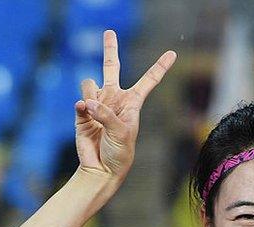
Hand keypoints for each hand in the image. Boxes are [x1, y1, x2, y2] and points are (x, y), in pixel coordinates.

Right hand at [74, 30, 175, 183]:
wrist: (101, 168)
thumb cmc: (120, 153)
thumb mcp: (122, 133)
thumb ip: (106, 114)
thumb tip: (88, 102)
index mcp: (132, 103)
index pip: (149, 80)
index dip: (160, 67)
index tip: (172, 53)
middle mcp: (115, 100)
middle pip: (111, 68)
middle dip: (110, 50)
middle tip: (109, 32)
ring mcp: (97, 105)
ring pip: (89, 83)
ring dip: (91, 94)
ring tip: (94, 112)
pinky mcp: (82, 113)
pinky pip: (80, 101)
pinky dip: (82, 107)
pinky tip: (86, 114)